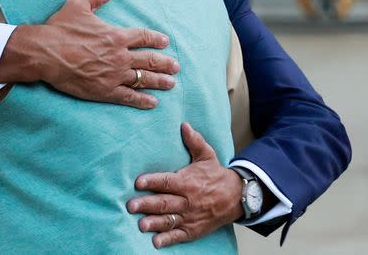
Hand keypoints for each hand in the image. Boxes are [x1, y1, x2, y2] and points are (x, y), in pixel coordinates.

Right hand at [0, 0, 178, 108]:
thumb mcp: (79, 5)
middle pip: (149, 60)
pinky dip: (142, 100)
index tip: (165, 42)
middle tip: (176, 67)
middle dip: (165, 63)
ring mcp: (113, 75)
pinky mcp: (104, 91)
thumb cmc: (60, 29)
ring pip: (143, 79)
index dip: (157, 39)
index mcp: (116, 36)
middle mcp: (119, 56)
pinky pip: (129, 97)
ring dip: (160, 81)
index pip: (143, 37)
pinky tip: (152, 102)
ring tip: (171, 83)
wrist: (44, 53)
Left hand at [127, 123, 243, 248]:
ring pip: (170, 220)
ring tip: (141, 224)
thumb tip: (184, 125)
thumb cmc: (216, 175)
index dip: (153, 181)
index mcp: (188, 182)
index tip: (138, 181)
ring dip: (155, 223)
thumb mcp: (207, 155)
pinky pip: (180, 236)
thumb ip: (194, 141)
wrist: (237, 197)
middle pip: (165, 202)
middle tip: (131, 205)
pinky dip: (168, 240)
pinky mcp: (193, 230)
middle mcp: (188, 200)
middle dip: (147, 204)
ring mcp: (190, 217)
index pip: (167, 181)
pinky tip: (156, 242)